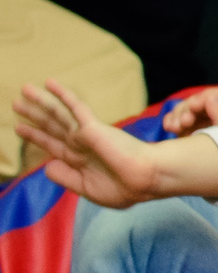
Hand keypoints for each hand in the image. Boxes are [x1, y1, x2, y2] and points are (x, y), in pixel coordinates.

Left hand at [16, 80, 174, 207]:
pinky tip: (49, 83)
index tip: (20, 129)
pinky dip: (62, 95)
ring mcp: (86, 134)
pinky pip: (74, 107)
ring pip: (58, 114)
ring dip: (40, 102)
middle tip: (15, 104)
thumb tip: (46, 165)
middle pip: (51, 126)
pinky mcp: (92, 127)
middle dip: (34, 116)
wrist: (146, 179)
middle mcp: (81, 144)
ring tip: (23, 89)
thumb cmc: (125, 188)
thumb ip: (66, 178)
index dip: (36, 136)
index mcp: (80, 160)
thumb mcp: (89, 189)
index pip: (53, 144)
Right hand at [161, 86, 217, 136]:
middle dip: (187, 109)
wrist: (214, 177)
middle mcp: (213, 116)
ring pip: (183, 109)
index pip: (217, 95)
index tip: (195, 107)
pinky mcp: (186, 131)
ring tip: (175, 128)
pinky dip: (170, 121)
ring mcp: (199, 123)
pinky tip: (169, 128)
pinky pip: (174, 120)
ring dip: (176, 116)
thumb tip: (212, 97)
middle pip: (197, 101)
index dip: (204, 98)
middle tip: (184, 123)